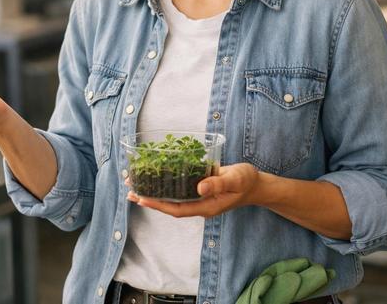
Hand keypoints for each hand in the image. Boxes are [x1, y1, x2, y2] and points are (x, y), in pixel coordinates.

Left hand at [126, 163, 260, 217]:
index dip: (158, 205)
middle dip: (150, 199)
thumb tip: (199, 187)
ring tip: (136, 184)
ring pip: (172, 197)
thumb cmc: (247, 182)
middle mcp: (199, 204)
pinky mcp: (199, 188)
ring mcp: (199, 197)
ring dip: (154, 191)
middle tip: (129, 190)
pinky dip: (165, 183)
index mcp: (206, 206)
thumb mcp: (235, 180)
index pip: (176, 209)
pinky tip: (156, 176)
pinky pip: (179, 188)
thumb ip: (219, 183)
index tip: (141, 198)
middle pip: (169, 205)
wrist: (256, 185)